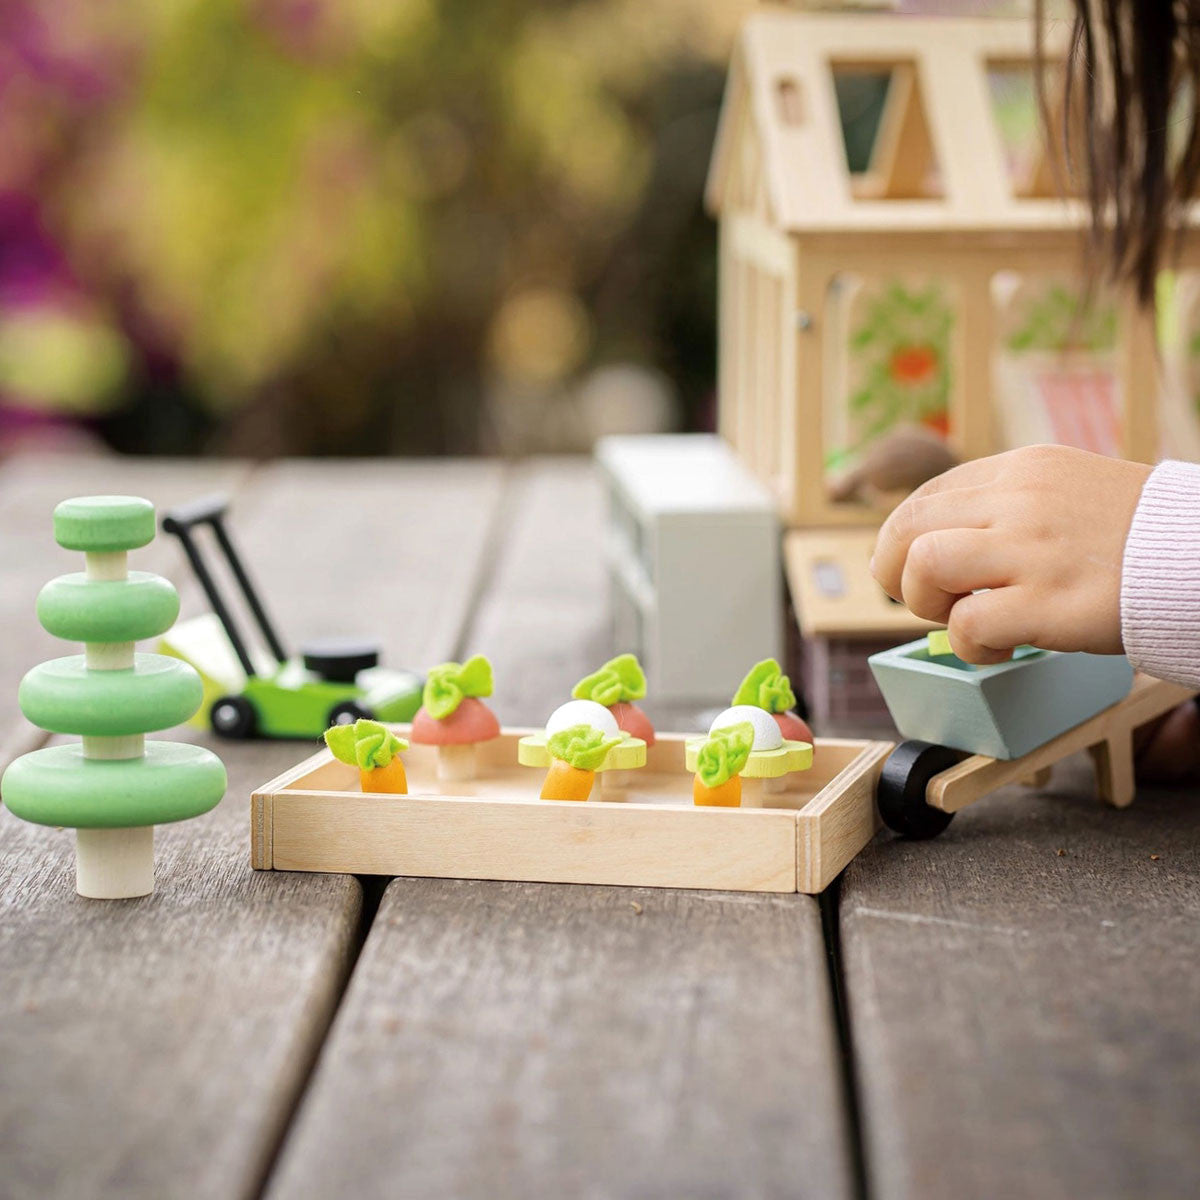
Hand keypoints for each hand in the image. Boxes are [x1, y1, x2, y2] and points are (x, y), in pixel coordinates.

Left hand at [870, 445, 1151, 663]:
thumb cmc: (1136, 538)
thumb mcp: (1068, 493)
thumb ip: (1009, 508)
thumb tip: (940, 547)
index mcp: (1022, 470)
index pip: (925, 498)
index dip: (903, 542)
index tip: (912, 570)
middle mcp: (1020, 500)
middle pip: (907, 528)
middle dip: (896, 572)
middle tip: (928, 601)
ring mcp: (1033, 549)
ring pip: (925, 565)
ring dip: (927, 603)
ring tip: (963, 618)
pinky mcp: (1048, 602)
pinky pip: (967, 626)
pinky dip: (970, 646)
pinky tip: (1002, 647)